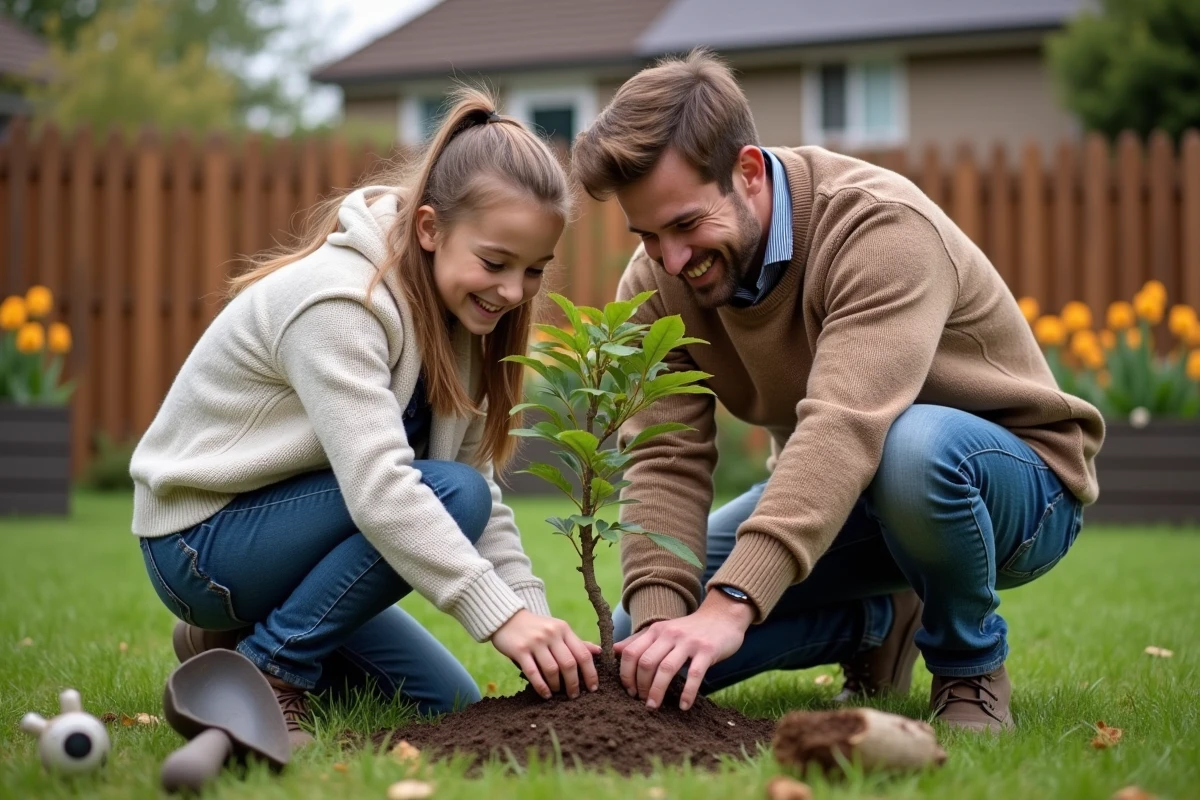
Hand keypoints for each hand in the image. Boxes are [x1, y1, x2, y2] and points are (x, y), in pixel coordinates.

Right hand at [490, 610, 600, 699]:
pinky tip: (545, 694)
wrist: (507, 618)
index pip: (583, 653)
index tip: (593, 688)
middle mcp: (551, 634)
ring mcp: (535, 641)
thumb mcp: (558, 630)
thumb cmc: (537, 627)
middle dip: (574, 683)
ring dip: (557, 686)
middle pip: (569, 664)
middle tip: (574, 695)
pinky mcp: (520, 649)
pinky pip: (533, 672)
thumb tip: (599, 651)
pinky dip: (541, 686)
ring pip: (552, 670)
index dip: (590, 673)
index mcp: (563, 629)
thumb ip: (576, 642)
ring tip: (558, 693)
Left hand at [614, 591, 753, 710]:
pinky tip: (683, 706)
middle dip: (640, 685)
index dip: (626, 674)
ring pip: (666, 669)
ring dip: (657, 691)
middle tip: (641, 701)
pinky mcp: (707, 650)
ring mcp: (689, 642)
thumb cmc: (689, 630)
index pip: (631, 653)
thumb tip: (615, 651)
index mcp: (656, 630)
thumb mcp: (663, 630)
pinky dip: (687, 692)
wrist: (722, 616)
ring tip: (653, 706)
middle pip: (646, 662)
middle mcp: (669, 634)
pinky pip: (694, 674)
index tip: (629, 690)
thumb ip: (640, 641)